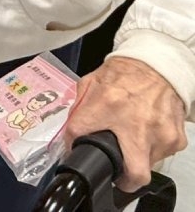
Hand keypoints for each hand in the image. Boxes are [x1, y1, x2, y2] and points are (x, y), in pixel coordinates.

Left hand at [65, 56, 186, 191]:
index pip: (79, 134)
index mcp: (107, 105)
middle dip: (124, 179)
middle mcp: (137, 124)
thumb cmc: (122, 75)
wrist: (156, 65)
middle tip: (117, 171)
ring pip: (147, 166)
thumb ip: (78, 109)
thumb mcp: (90, 84)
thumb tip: (69, 134)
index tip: (76, 149)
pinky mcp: (176, 139)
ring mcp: (161, 134)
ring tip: (132, 136)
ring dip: (138, 157)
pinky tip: (147, 130)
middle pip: (133, 175)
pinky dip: (153, 147)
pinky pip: (162, 154)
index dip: (73, 145)